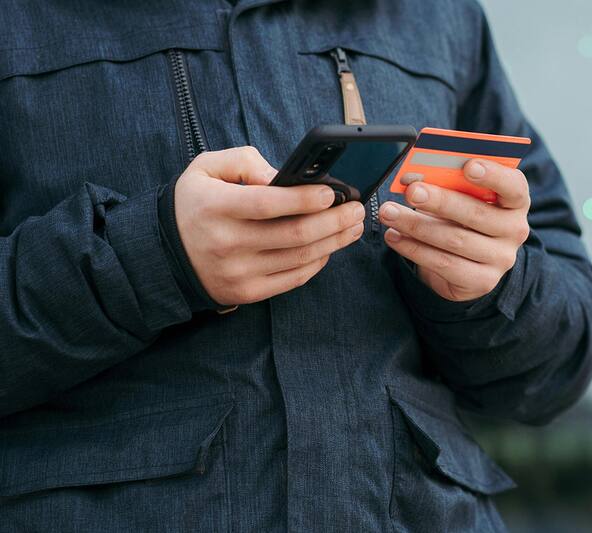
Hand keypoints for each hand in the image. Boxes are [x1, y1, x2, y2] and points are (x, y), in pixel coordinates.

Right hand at [174, 146, 364, 304]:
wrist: (165, 253)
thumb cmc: (195, 204)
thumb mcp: (206, 168)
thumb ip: (244, 161)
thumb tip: (281, 175)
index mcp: (216, 208)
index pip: (268, 203)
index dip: (304, 199)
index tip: (333, 193)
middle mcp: (227, 243)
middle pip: (294, 235)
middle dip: (333, 221)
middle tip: (356, 209)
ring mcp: (238, 272)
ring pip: (299, 258)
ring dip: (334, 242)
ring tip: (353, 226)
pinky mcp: (247, 292)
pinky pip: (293, 279)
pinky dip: (317, 263)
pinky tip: (330, 247)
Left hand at [379, 159, 529, 301]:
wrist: (468, 264)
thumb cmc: (462, 218)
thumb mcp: (462, 198)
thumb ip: (448, 184)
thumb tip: (413, 176)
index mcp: (516, 201)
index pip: (513, 186)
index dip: (493, 175)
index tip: (468, 166)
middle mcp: (515, 230)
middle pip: (477, 214)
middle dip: (440, 201)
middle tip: (412, 191)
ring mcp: (500, 259)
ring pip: (455, 240)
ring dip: (416, 225)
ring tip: (389, 213)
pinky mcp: (481, 281)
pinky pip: (443, 264)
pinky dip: (414, 249)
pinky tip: (394, 237)